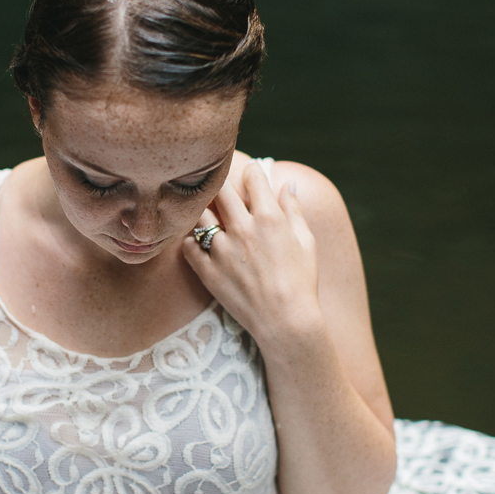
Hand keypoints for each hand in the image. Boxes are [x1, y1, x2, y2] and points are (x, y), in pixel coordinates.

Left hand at [183, 162, 320, 338]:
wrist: (286, 322)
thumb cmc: (302, 281)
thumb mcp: (306, 241)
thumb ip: (294, 210)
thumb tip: (287, 184)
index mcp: (269, 218)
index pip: (253, 175)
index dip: (253, 171)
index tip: (253, 176)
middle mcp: (242, 229)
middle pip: (219, 189)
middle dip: (222, 183)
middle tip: (224, 190)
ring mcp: (221, 250)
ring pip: (200, 215)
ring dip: (205, 212)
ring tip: (213, 217)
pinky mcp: (208, 271)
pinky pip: (188, 246)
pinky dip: (192, 242)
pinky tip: (202, 244)